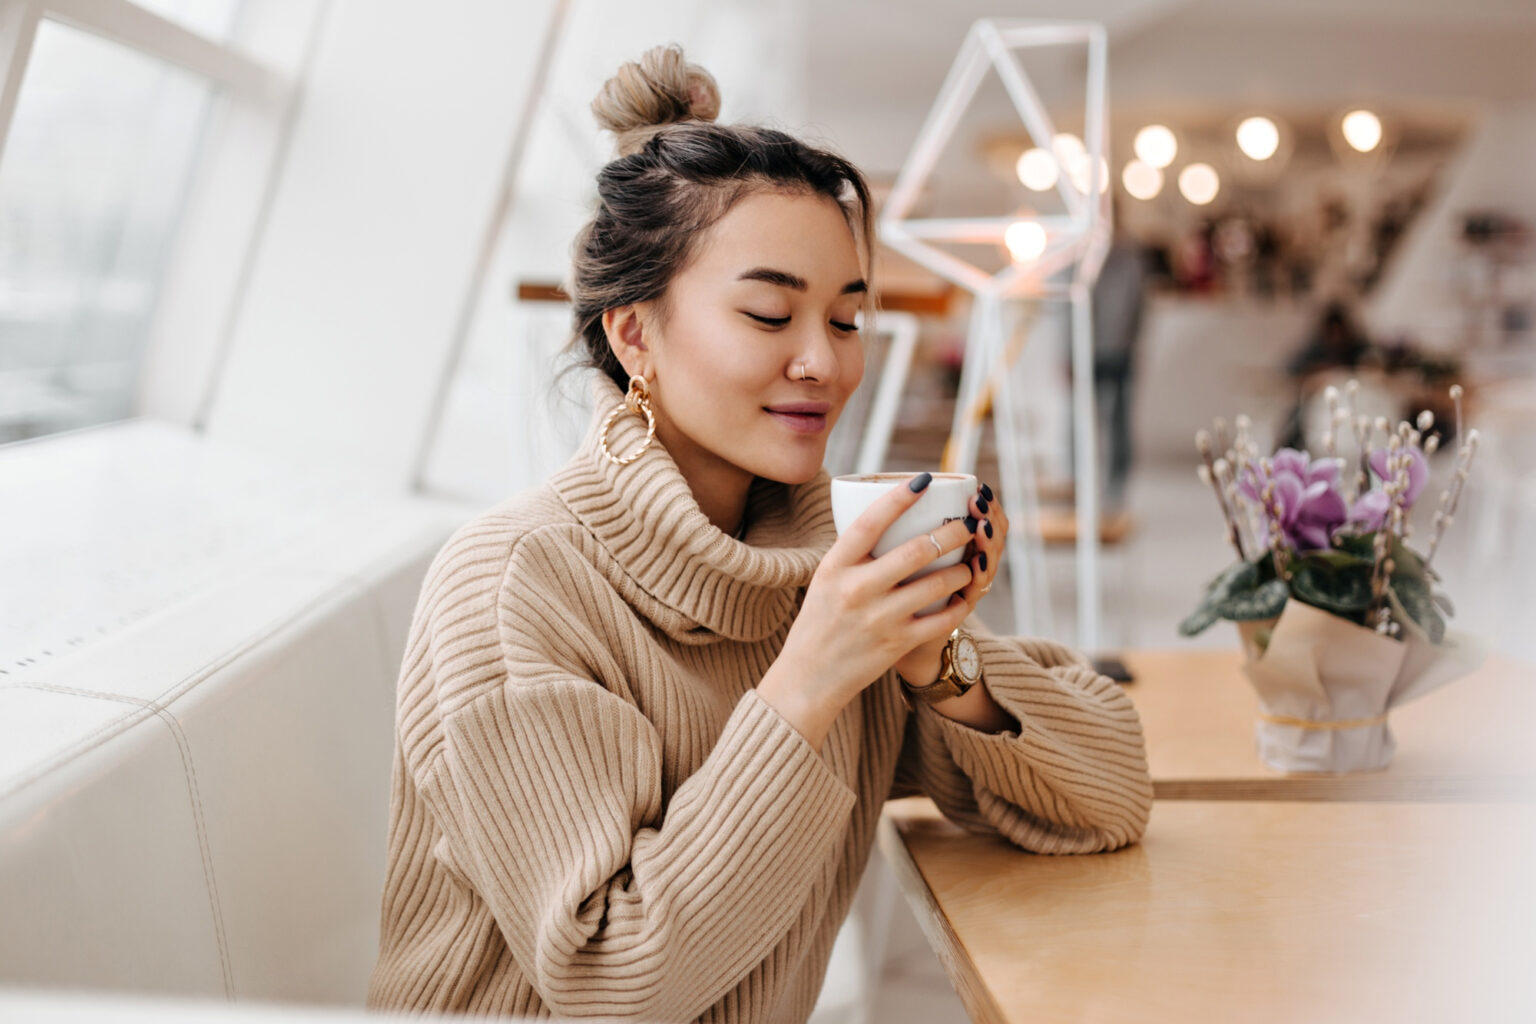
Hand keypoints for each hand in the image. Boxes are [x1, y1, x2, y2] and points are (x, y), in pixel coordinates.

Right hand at [756, 472, 975, 747]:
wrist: (807, 679)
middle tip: (966, 524)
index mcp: (834, 567)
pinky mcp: (896, 645)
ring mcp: (878, 619)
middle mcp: (856, 590)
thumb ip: (853, 555)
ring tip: (968, 562)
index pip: (869, 523)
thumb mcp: (824, 580)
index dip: (899, 498)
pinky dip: (959, 605)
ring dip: (961, 569)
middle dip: (951, 533)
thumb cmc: (819, 623)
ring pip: (937, 584)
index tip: (924, 479)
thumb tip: (887, 517)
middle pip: (916, 551)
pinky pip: (942, 620)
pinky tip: (964, 596)